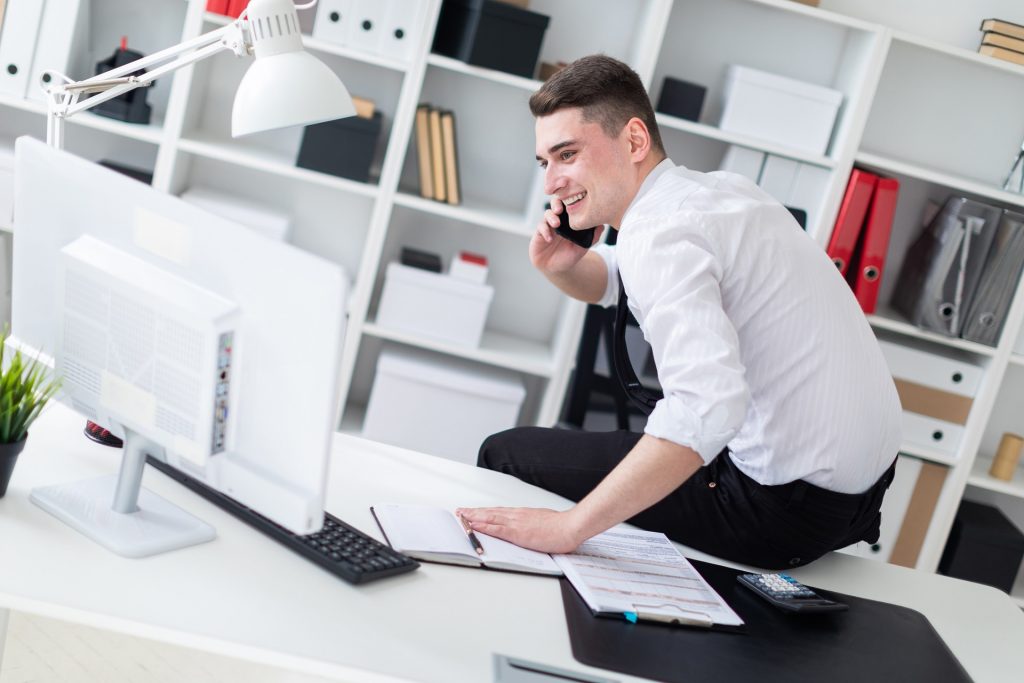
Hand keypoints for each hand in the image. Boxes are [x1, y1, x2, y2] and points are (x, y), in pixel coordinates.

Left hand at [455, 506, 583, 554]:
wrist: (570, 526)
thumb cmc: (560, 527)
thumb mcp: (541, 523)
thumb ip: (530, 525)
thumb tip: (525, 529)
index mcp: (521, 514)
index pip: (498, 512)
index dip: (483, 512)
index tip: (472, 512)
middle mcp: (516, 516)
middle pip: (490, 513)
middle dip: (473, 513)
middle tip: (460, 512)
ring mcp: (515, 523)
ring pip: (489, 518)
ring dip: (473, 517)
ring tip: (461, 516)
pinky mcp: (517, 533)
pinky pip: (496, 529)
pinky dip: (483, 527)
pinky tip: (474, 526)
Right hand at [529, 199, 603, 274]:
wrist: (557, 268)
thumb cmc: (570, 255)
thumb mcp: (583, 247)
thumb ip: (592, 237)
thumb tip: (602, 226)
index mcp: (569, 220)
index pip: (568, 205)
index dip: (569, 200)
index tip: (574, 200)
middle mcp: (558, 220)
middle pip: (555, 204)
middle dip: (557, 203)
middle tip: (560, 209)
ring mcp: (548, 226)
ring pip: (547, 214)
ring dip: (551, 217)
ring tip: (556, 224)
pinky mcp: (539, 234)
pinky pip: (540, 227)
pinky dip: (545, 231)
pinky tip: (550, 238)